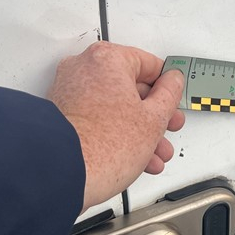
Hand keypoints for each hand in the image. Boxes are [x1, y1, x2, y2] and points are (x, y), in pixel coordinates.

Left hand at [48, 41, 184, 212]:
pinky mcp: (60, 113)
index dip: (167, 87)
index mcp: (107, 59)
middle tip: (165, 128)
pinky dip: (114, 132)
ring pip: (114, 105)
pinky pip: (96, 117)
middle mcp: (83, 68)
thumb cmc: (101, 147)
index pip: (150, 64)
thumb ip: (170, 93)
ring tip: (152, 153)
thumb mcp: (154, 119)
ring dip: (137, 129)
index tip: (173, 99)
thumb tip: (172, 81)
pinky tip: (132, 155)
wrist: (64, 175)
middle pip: (131, 87)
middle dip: (153, 115)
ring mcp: (68, 90)